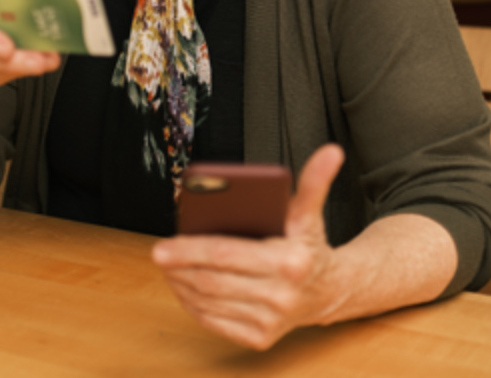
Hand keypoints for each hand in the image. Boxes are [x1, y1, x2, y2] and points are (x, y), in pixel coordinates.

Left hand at [152, 144, 346, 350]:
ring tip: (170, 267)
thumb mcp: (309, 214)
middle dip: (179, 266)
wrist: (329, 291)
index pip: (225, 254)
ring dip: (182, 284)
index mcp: (290, 261)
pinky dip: (194, 304)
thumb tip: (330, 152)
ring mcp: (270, 321)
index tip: (162, 247)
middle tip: (160, 254)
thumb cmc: (308, 247)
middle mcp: (281, 295)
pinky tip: (187, 288)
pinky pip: (214, 321)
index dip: (189, 250)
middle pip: (211, 280)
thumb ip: (314, 182)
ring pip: (208, 301)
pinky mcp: (260, 338)